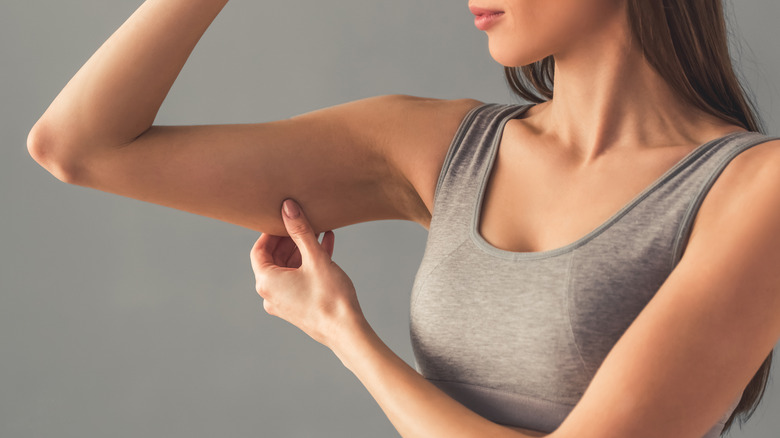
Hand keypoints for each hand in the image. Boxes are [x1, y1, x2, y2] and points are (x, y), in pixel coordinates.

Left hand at [250, 199, 365, 349]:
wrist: (347, 331)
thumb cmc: (330, 296)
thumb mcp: (315, 258)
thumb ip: (300, 231)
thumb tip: (288, 207)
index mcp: (266, 282)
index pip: (259, 250)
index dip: (271, 232)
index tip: (285, 218)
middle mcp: (270, 294)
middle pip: (274, 259)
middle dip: (290, 239)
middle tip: (304, 221)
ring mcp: (284, 303)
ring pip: (289, 269)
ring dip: (302, 250)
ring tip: (320, 231)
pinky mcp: (298, 307)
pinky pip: (298, 280)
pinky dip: (309, 264)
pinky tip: (327, 247)